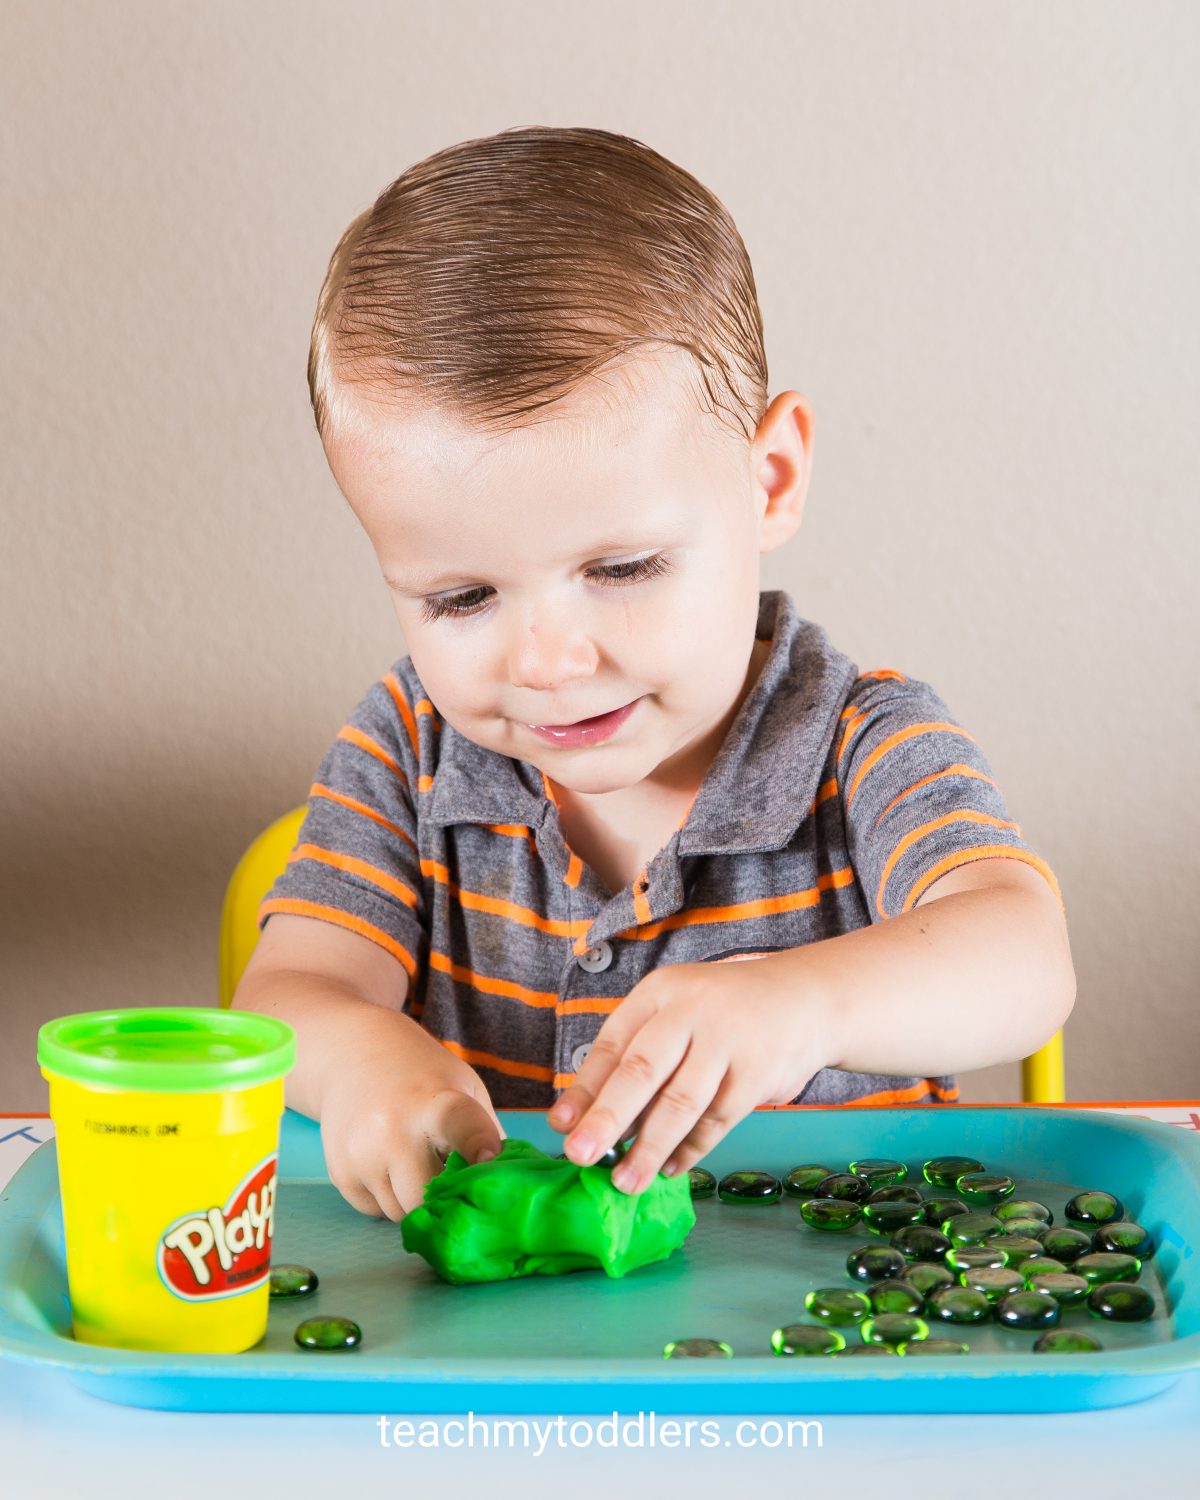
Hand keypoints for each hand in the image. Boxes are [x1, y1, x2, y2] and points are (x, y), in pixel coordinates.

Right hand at [318, 1011, 505, 1221]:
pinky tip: (386, 1162)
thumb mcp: (463, 1086)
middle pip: (427, 1197)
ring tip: (411, 1159)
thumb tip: (505, 1185)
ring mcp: (362, 1153)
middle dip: (440, 1196)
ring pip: (400, 1213)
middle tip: (443, 1170)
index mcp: (434, 1101)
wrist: (352, 1053)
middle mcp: (393, 1128)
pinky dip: (387, 1198)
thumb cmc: (421, 1074)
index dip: (477, 1145)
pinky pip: (375, 1211)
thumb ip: (487, 1132)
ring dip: (412, 1199)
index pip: (460, 1125)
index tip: (490, 1159)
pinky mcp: (340, 1172)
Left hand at [546, 957, 834, 1194]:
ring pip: (681, 1102)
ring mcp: (728, 1039)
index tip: (559, 1126)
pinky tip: (669, 1168)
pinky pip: (717, 1120)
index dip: (584, 1088)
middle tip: (579, 1156)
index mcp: (660, 993)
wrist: (805, 999)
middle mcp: (691, 1010)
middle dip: (607, 1118)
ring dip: (649, 1148)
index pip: (613, 1044)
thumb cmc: (723, 1015)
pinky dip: (691, 1150)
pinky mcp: (760, 1071)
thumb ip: (632, 1058)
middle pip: (641, 1069)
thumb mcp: (675, 1017)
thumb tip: (578, 1119)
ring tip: (625, 1182)